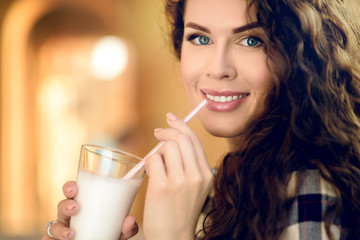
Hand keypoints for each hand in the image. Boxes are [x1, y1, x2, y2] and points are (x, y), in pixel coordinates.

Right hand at [41, 181, 138, 239]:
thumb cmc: (106, 235)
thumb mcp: (117, 231)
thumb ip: (125, 228)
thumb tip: (130, 219)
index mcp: (83, 205)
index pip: (73, 191)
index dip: (70, 187)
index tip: (75, 189)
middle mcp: (70, 216)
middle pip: (62, 205)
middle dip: (65, 204)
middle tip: (75, 207)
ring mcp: (63, 229)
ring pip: (55, 225)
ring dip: (60, 229)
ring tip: (71, 234)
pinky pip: (49, 239)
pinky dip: (52, 239)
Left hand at [143, 113, 212, 239]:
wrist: (173, 238)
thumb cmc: (179, 211)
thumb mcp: (194, 187)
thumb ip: (187, 164)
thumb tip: (171, 139)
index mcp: (206, 175)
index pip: (195, 140)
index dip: (182, 125)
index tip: (171, 117)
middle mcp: (197, 176)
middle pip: (182, 138)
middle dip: (167, 130)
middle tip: (157, 132)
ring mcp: (180, 181)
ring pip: (167, 146)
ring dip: (157, 150)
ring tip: (155, 164)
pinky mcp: (162, 187)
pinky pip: (152, 159)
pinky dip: (148, 162)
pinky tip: (149, 173)